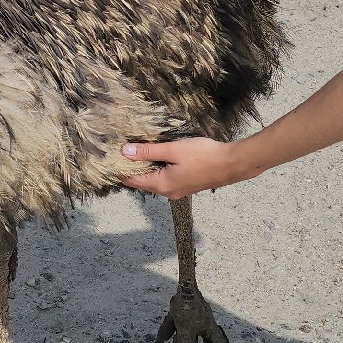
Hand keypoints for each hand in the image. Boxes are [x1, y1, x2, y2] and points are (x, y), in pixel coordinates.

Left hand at [119, 138, 250, 197]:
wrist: (232, 164)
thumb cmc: (203, 155)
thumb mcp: (173, 150)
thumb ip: (148, 151)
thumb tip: (124, 151)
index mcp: (162, 185)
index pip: (132, 180)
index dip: (120, 169)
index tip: (111, 156)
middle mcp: (168, 192)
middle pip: (142, 181)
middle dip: (131, 168)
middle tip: (121, 150)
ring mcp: (178, 191)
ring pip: (154, 180)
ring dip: (145, 168)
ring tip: (137, 151)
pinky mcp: (186, 185)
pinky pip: (165, 179)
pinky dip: (157, 169)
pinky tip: (158, 156)